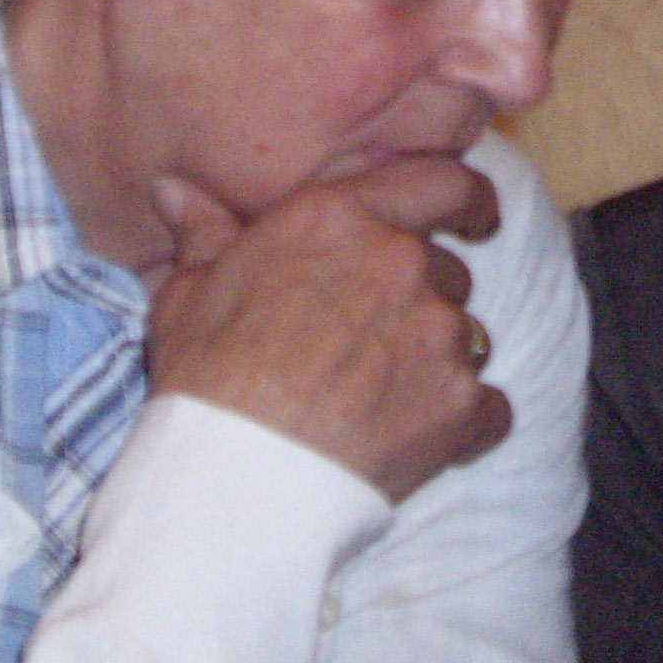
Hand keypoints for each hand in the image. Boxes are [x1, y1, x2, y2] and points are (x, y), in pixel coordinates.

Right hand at [144, 156, 509, 503]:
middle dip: (421, 302)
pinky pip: (487, 406)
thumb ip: (204, 233)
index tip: (475, 219)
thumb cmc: (204, 382)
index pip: (440, 182)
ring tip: (378, 400)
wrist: (233, 480)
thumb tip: (175, 189)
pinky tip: (413, 442)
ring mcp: (438, 331)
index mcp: (340, 218)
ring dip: (437, 359)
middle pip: (447, 269)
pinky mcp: (461, 402)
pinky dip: (462, 423)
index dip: (465, 201)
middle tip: (372, 346)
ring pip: (467, 335)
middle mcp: (401, 261)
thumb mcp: (187, 293)